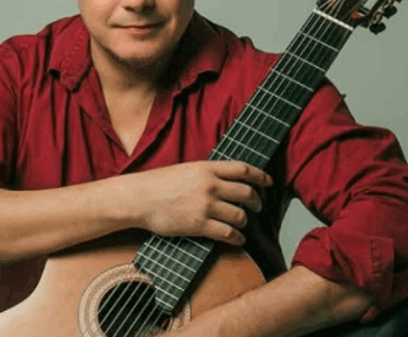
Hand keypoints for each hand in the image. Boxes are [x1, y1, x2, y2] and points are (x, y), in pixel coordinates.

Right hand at [122, 161, 272, 245]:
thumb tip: (227, 179)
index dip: (261, 176)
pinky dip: (237, 238)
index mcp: (207, 168)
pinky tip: (237, 239)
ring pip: (240, 215)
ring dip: (245, 222)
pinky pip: (228, 233)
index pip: (244, 169)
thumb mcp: (186, 169)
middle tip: (258, 206)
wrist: (139, 198)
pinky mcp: (199, 225)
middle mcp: (210, 185)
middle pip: (247, 193)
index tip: (268, 182)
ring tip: (243, 224)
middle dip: (257, 202)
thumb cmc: (158, 184)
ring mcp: (205, 206)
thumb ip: (208, 173)